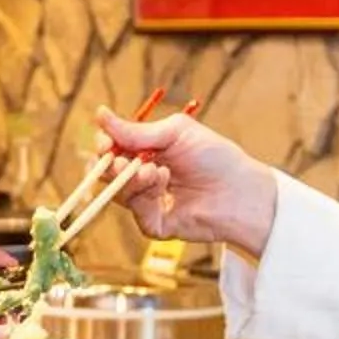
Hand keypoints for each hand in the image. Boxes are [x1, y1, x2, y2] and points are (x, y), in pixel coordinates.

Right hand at [92, 107, 280, 251]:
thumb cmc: (215, 157)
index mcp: (146, 151)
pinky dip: (145, 195)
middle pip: (106, 173)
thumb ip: (136, 130)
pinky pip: (136, 211)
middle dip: (108, 165)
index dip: (103, 145)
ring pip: (116, 193)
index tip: (105, 142)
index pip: (111, 148)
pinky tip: (164, 183)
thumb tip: (99, 114)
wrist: (240, 190)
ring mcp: (147, 201)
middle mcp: (142, 176)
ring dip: (129, 178)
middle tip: (119, 160)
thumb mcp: (175, 133)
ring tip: (152, 170)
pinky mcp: (154, 223)